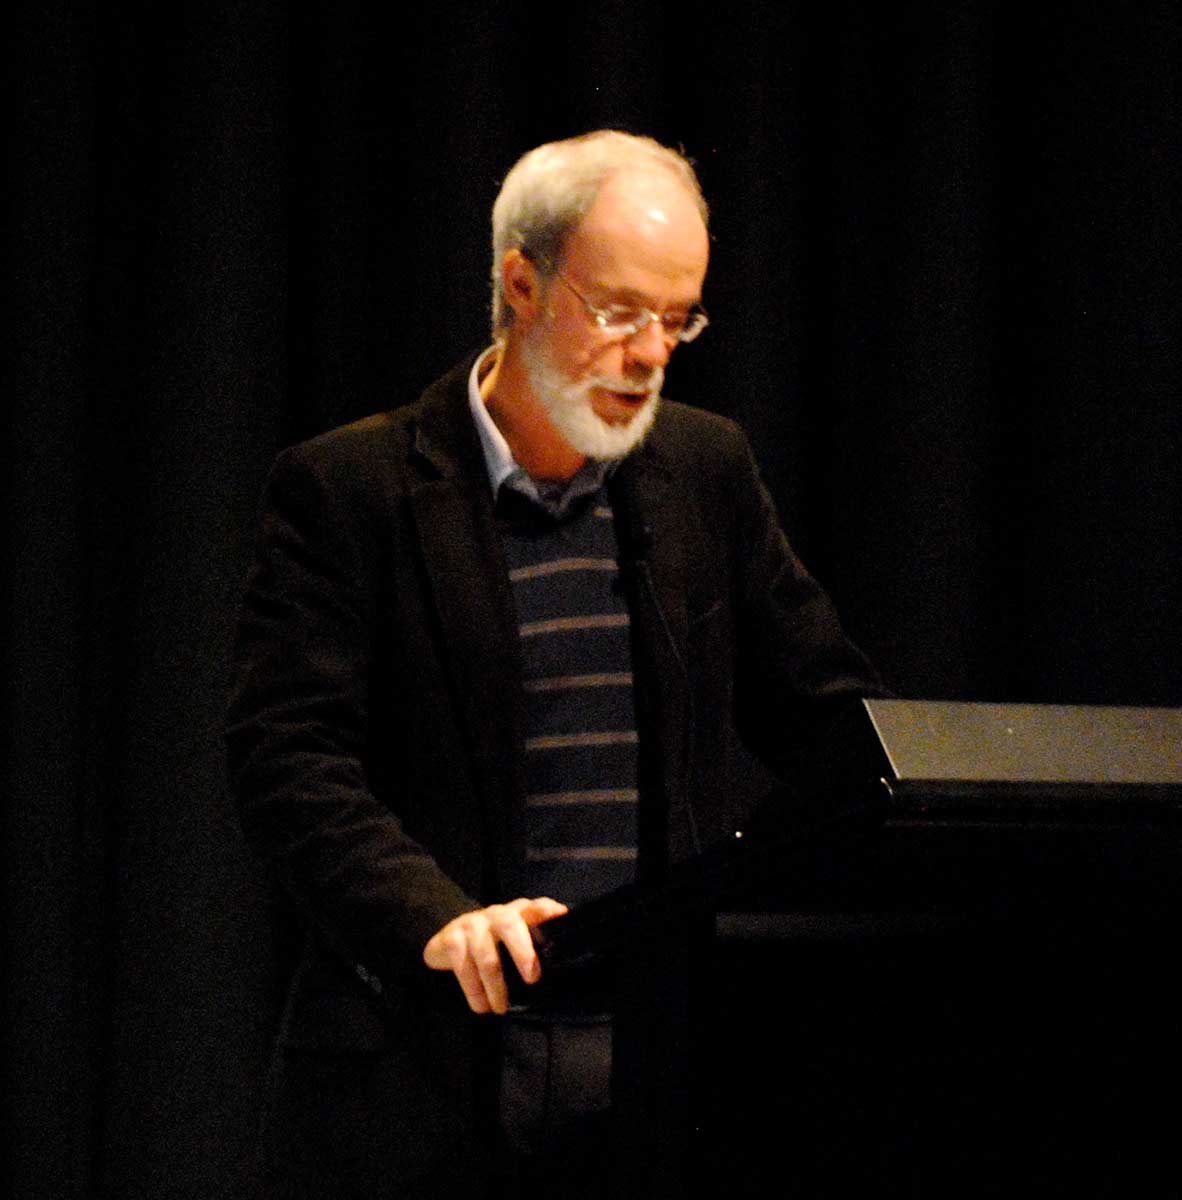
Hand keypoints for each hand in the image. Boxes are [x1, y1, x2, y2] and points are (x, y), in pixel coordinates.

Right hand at [422, 896, 567, 1014]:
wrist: (448, 943)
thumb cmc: (493, 948)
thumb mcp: (513, 945)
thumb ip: (533, 950)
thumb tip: (558, 976)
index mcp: (517, 914)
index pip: (534, 906)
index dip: (546, 909)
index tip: (559, 916)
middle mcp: (496, 914)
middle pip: (509, 924)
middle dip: (522, 951)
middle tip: (532, 979)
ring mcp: (472, 924)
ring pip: (486, 954)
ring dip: (495, 985)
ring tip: (500, 1008)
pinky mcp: (451, 938)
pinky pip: (464, 966)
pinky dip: (473, 990)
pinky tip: (480, 1006)